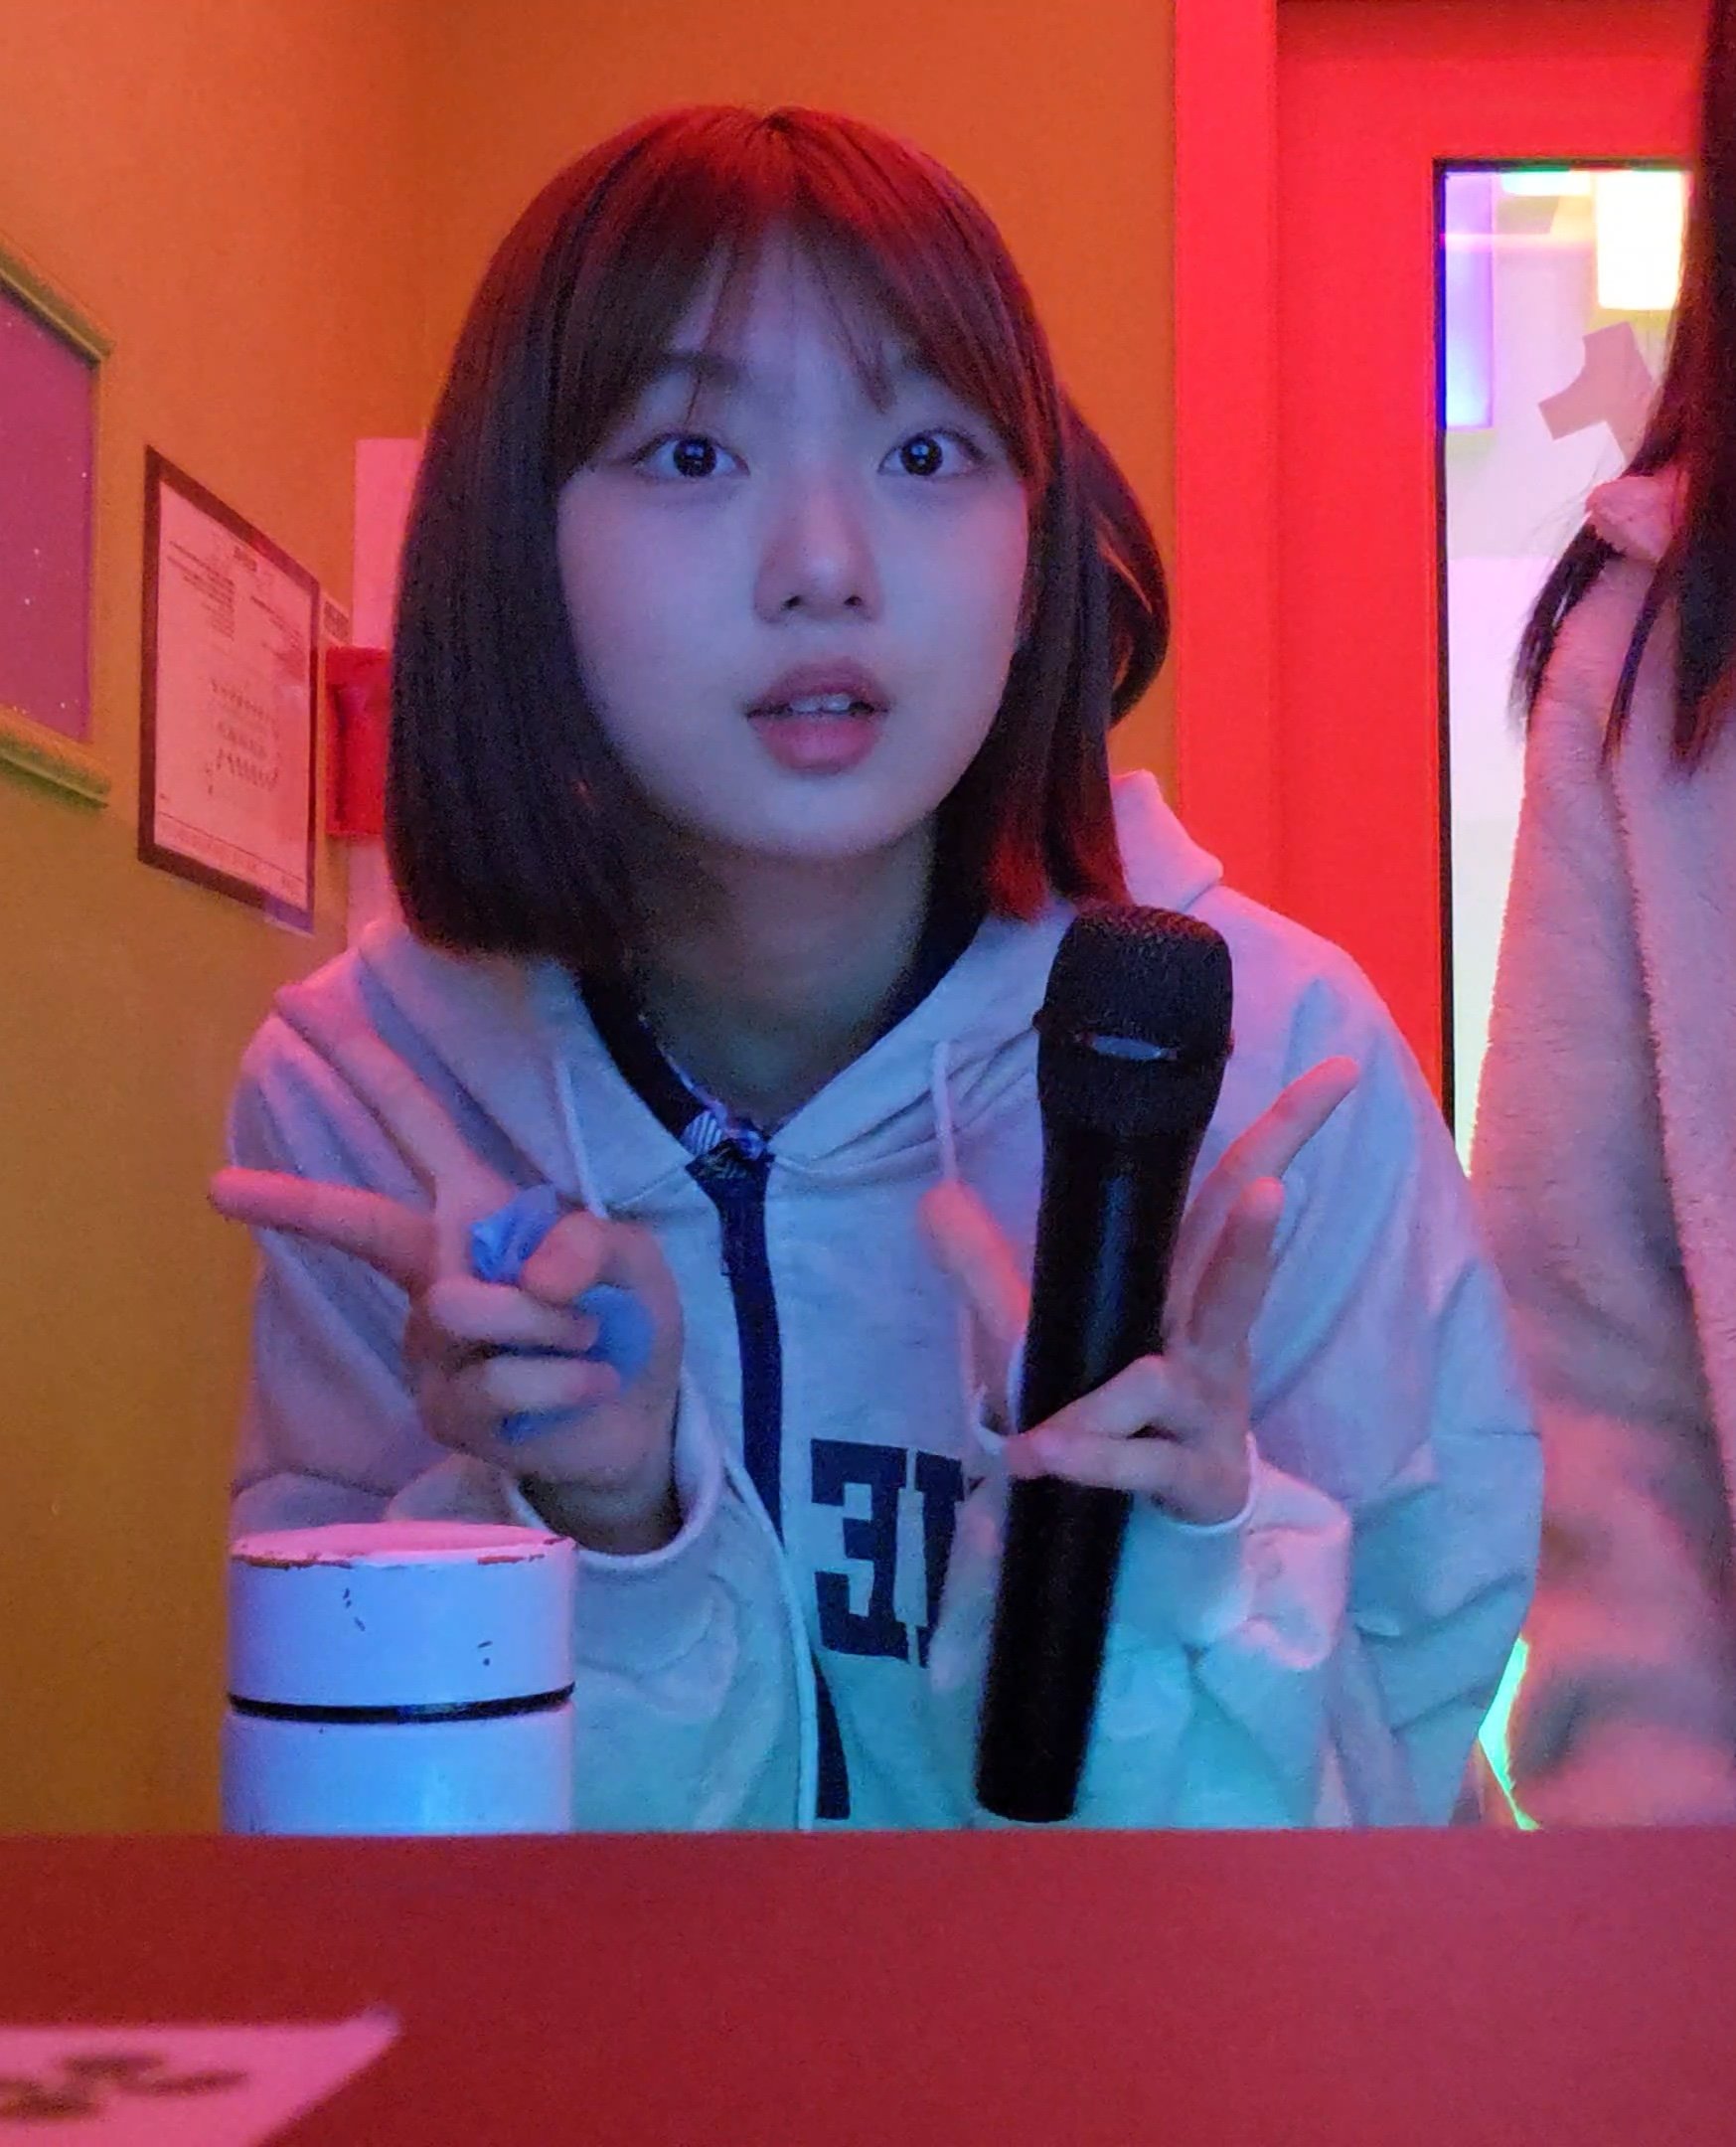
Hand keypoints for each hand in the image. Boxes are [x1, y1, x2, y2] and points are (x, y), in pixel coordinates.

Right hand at [210, 1024, 682, 1553]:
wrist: (639, 1423)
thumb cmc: (623, 1318)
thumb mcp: (631, 1258)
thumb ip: (588, 1243)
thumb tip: (524, 1276)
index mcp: (476, 1207)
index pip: (412, 1119)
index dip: (359, 1055)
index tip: (293, 1003)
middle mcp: (438, 1266)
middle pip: (359, 1222)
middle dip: (292, 1202)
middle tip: (217, 1187)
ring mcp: (432, 1344)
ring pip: (467, 1309)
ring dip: (548, 1325)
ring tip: (586, 1341)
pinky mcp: (444, 1409)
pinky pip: (499, 1382)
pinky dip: (563, 1382)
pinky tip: (587, 1388)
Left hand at [920, 1057, 1357, 1525]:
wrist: (1153, 1519)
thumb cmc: (1111, 1405)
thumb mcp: (1038, 1331)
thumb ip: (986, 1267)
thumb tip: (932, 1197)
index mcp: (1186, 1284)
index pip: (1231, 1190)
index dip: (1284, 1130)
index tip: (1341, 1069)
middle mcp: (1208, 1340)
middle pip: (1238, 1276)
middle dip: (1252, 1237)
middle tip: (1270, 1192)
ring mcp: (1206, 1411)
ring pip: (1165, 1381)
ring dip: (1112, 1397)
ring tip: (1048, 1430)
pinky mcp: (1193, 1475)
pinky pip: (1136, 1460)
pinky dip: (1087, 1457)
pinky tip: (1039, 1457)